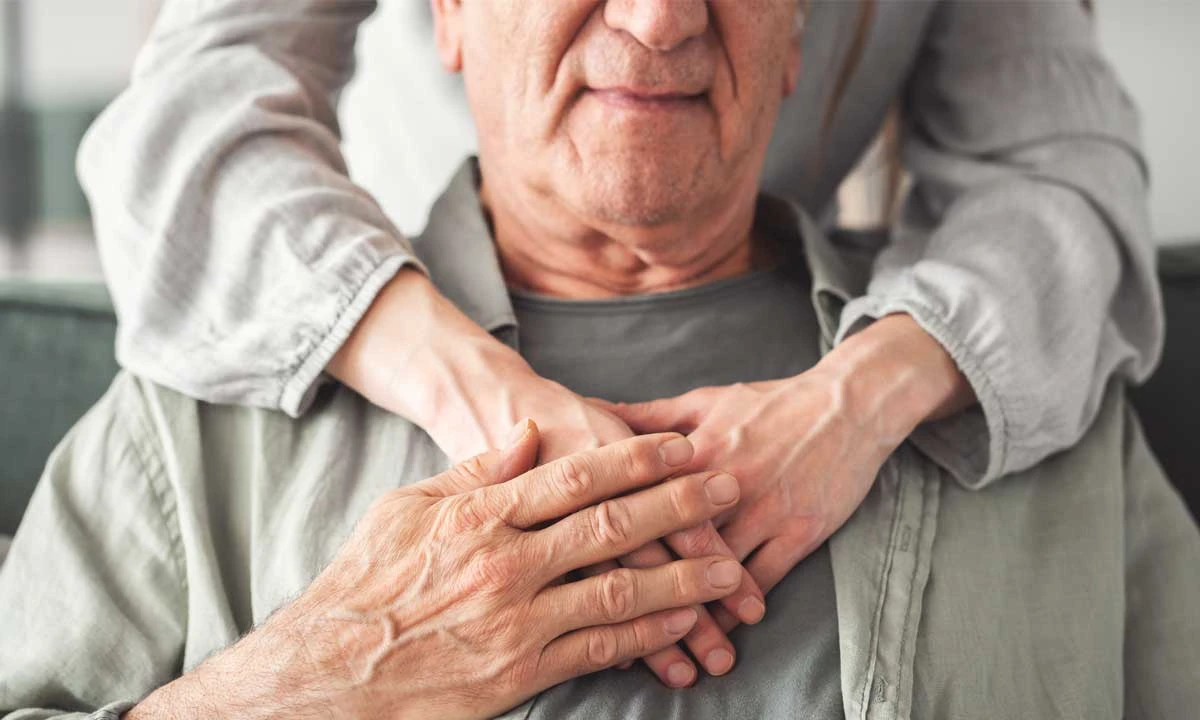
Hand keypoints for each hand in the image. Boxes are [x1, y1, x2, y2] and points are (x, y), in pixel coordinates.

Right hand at [330, 269, 764, 684]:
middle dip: (680, 506)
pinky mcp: (521, 673)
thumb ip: (477, 473)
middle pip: (611, 527)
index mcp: (481, 516)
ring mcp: (517, 621)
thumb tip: (529, 438)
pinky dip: (646, 636)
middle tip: (730, 489)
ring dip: (683, 579)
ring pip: (618, 592)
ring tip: (729, 570)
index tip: (683, 446)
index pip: (576, 477)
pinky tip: (680, 623)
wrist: (331, 670)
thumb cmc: (366, 582)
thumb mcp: (408, 507)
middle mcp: (506, 564)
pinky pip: (598, 650)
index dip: (638, 460)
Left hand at [605, 315, 974, 624]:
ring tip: (664, 646)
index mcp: (694, 451)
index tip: (580, 574)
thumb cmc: (770, 401)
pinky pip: (765, 578)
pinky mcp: (800, 531)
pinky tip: (719, 630)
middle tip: (611, 631)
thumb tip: (592, 410)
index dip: (610, 539)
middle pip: (677, 545)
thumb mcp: (705, 400)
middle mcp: (727, 485)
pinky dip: (739, 607)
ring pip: (719, 571)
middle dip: (644, 589)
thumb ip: (647, 415)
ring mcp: (766, 510)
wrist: (848, 402)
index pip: (642, 501)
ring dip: (694, 610)